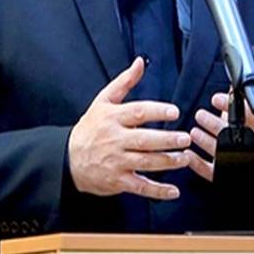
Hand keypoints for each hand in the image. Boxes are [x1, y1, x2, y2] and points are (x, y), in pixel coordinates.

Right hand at [68, 57, 191, 198]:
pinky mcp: (118, 181)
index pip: (137, 112)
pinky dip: (158, 191)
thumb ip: (124, 82)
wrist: (68, 158)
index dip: (156, 111)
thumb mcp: (103, 101)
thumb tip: (140, 62)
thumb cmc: (90, 128)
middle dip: (167, 140)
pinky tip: (173, 191)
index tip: (174, 111)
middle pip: (144, 140)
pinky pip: (141, 187)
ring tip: (185, 158)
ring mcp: (116, 162)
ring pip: (146, 163)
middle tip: (185, 138)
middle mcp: (115, 140)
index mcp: (113, 118)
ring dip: (168, 162)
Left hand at [185, 91, 253, 181]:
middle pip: (232, 134)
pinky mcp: (222, 175)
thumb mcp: (243, 120)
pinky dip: (198, 163)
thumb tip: (231, 84)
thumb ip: (235, 104)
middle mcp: (245, 145)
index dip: (229, 106)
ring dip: (206, 142)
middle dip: (214, 124)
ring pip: (221, 153)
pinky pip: (210, 171)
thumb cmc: (242, 138)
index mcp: (252, 129)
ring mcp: (235, 161)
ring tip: (193, 132)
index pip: (247, 116)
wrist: (248, 167)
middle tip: (199, 114)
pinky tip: (188, 154)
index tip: (215, 99)